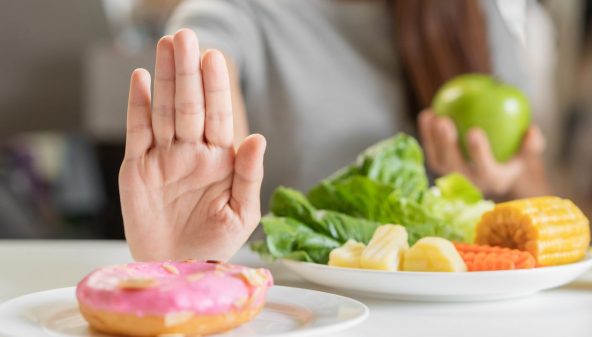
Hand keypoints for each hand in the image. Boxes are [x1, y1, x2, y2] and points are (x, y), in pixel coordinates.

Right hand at [119, 29, 265, 260]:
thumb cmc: (214, 244)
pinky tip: (142, 80)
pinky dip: (138, 106)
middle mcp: (191, 152)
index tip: (215, 59)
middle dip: (188, 73)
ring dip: (165, 79)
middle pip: (189, 105)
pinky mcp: (137, 168)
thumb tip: (258, 138)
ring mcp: (163, 158)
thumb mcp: (241, 214)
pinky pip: (137, 132)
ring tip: (166, 46)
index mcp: (220, 160)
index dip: (215, 88)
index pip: (218, 116)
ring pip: (163, 111)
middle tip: (186, 38)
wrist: (177, 268)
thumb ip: (249, 175)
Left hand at [418, 110, 548, 197]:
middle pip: (454, 166)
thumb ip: (532, 143)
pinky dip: (426, 133)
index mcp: (493, 180)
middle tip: (444, 121)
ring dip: (432, 138)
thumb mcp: (527, 151)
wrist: (493, 163)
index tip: (474, 130)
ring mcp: (452, 177)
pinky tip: (427, 113)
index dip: (478, 152)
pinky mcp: (439, 168)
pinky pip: (430, 150)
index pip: (485, 168)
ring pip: (438, 159)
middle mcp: (470, 183)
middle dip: (447, 145)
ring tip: (433, 115)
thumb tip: (531, 130)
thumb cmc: (513, 153)